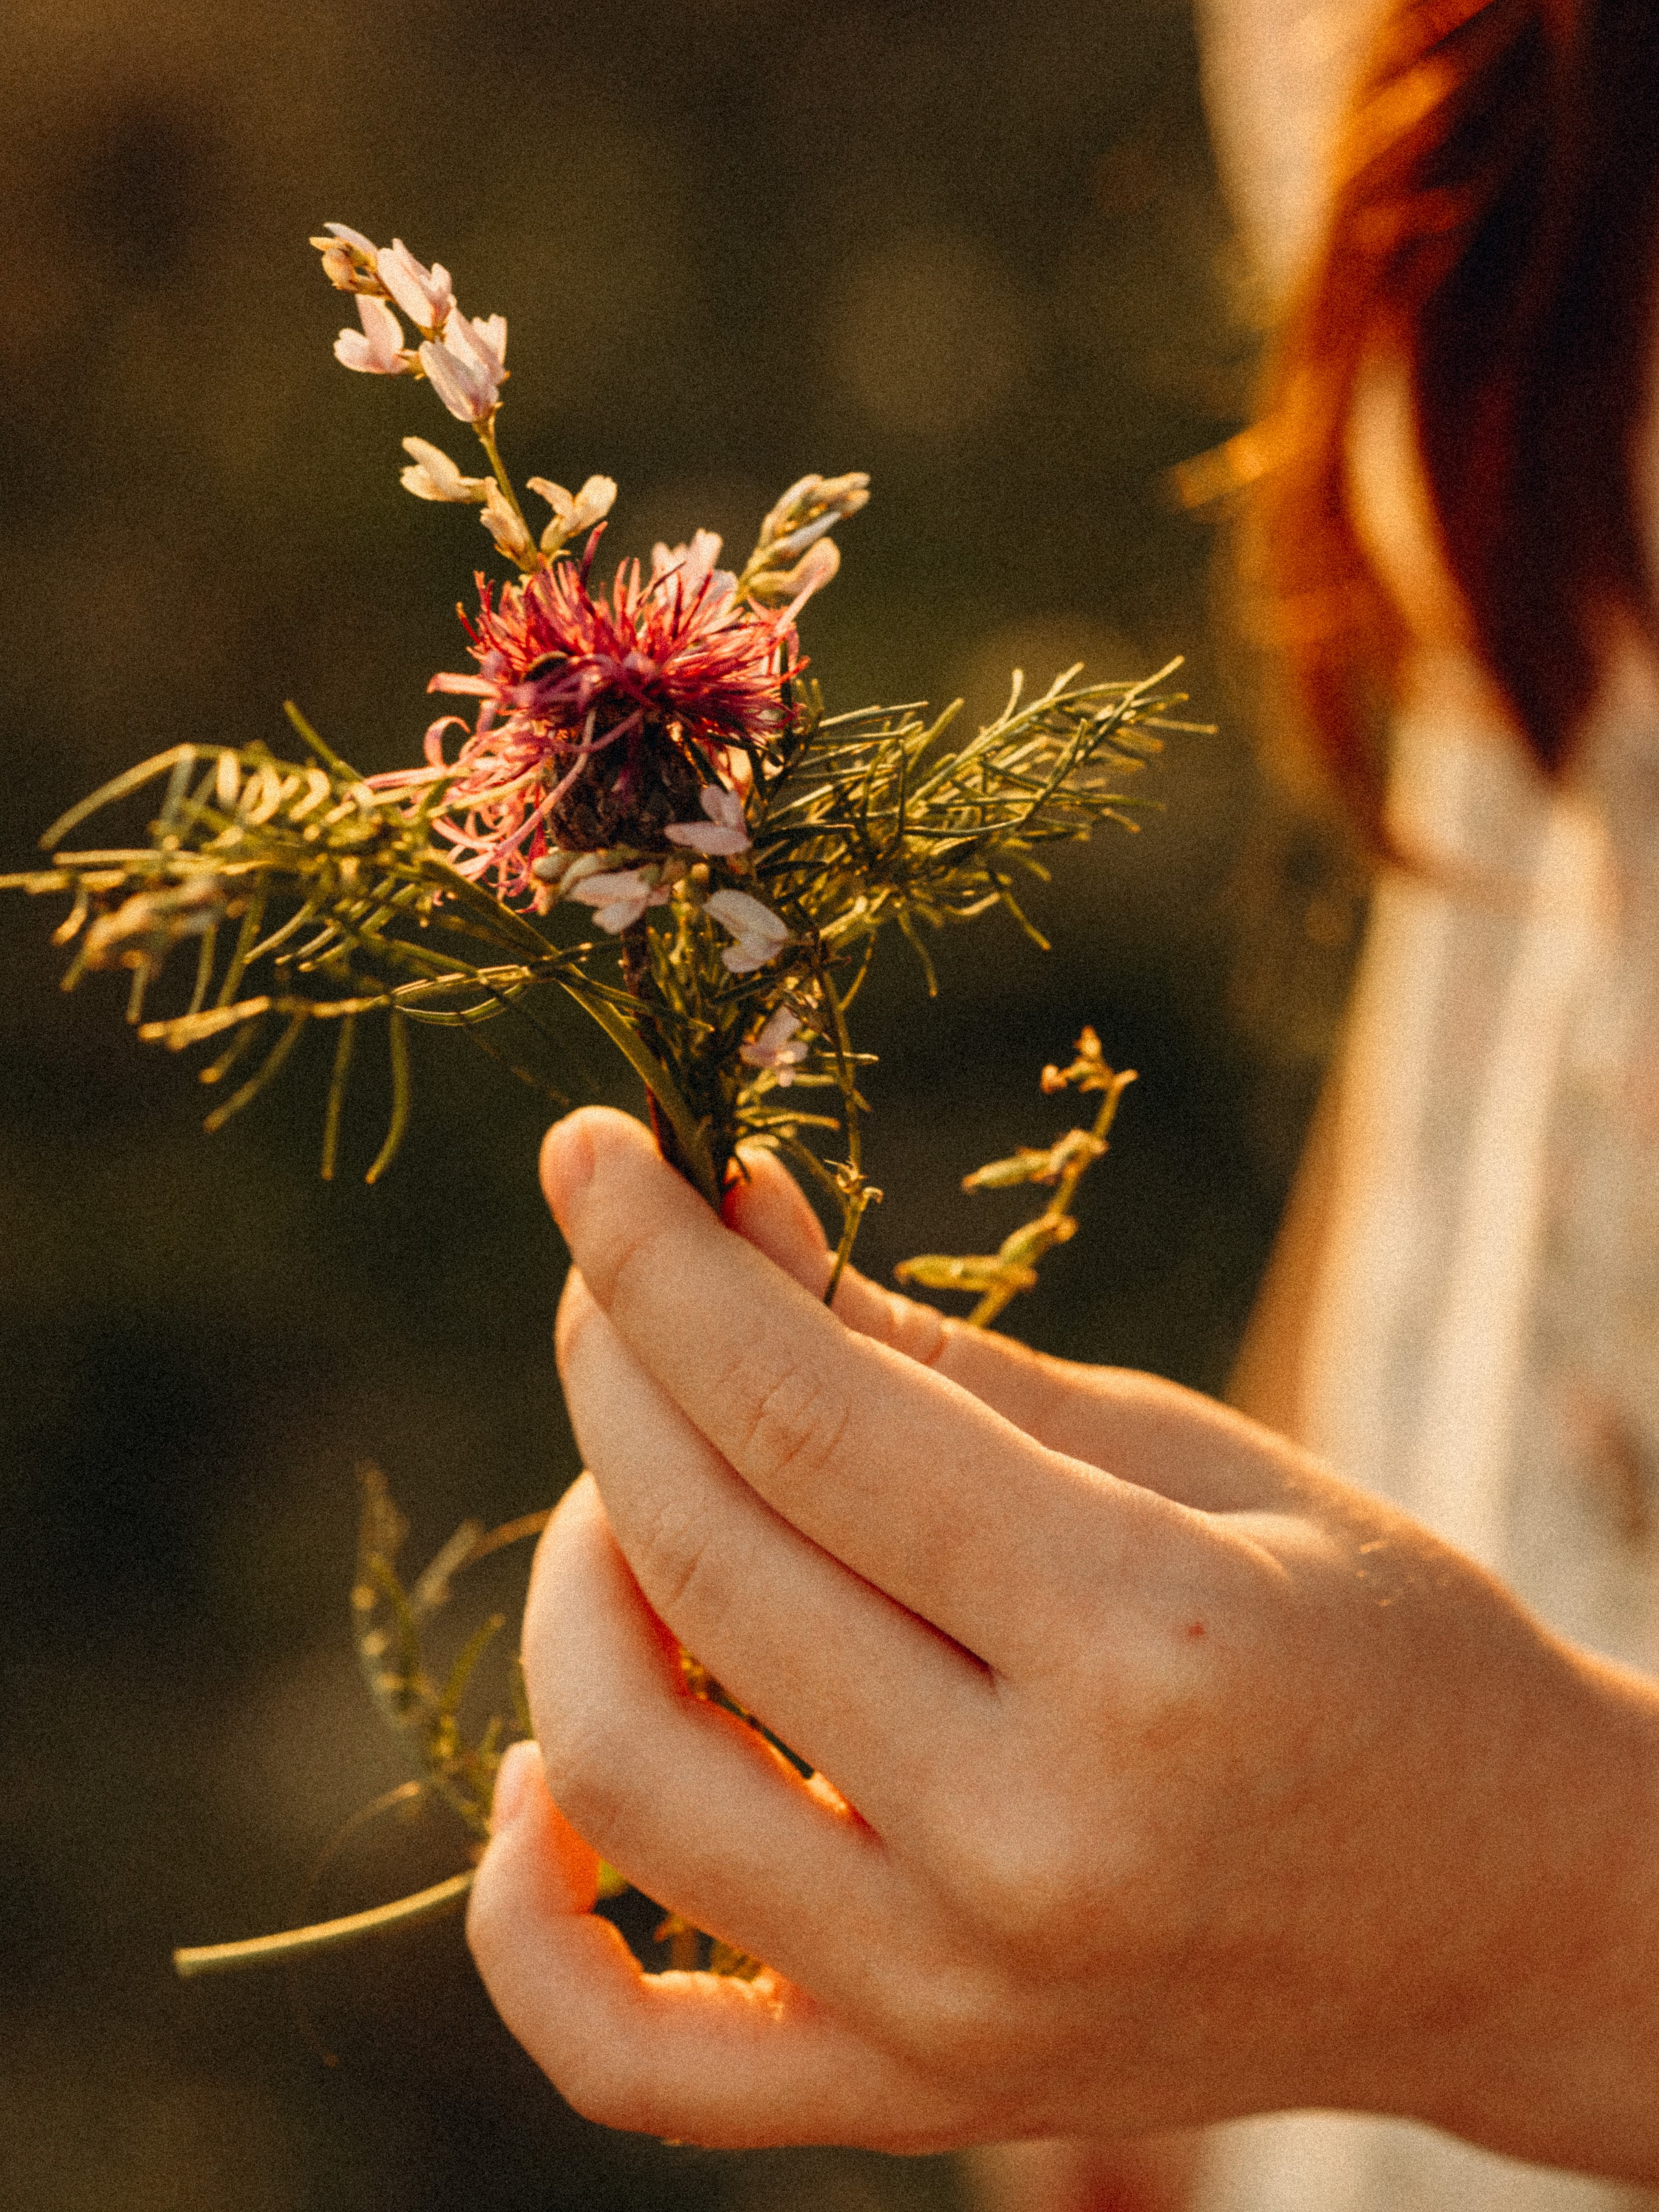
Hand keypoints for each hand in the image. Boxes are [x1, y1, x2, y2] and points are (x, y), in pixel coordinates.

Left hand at [468, 1108, 1658, 2170]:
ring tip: (636, 1495)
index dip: (662, 1261)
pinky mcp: (912, 2099)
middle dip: (616, 1370)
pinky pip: (626, 2055)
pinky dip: (527, 1911)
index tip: (592, 1151)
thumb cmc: (1376, 1639)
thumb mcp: (1192, 1455)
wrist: (1506, 1918)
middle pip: (702, 1561)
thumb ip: (938, 1362)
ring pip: (625, 1775)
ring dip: (572, 1583)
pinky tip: (549, 1775)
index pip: (806, 1419)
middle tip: (618, 1279)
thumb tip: (731, 1224)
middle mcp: (1035, 1847)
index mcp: (1142, 1646)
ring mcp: (959, 2006)